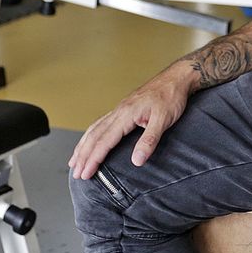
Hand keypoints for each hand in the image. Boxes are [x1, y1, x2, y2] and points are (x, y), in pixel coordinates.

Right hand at [69, 70, 191, 179]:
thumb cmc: (171, 97)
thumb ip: (149, 140)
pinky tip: (89, 140)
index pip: (104, 141)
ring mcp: (119, 109)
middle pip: (94, 136)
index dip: (94, 159)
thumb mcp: (164, 120)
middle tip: (76, 173)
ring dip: (83, 146)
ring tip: (75, 160)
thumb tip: (137, 161)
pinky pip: (101, 123)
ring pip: (94, 129)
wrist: (176, 79)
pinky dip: (91, 135)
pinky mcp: (123, 109)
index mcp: (126, 114)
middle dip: (83, 156)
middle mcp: (118, 111)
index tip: (85, 173)